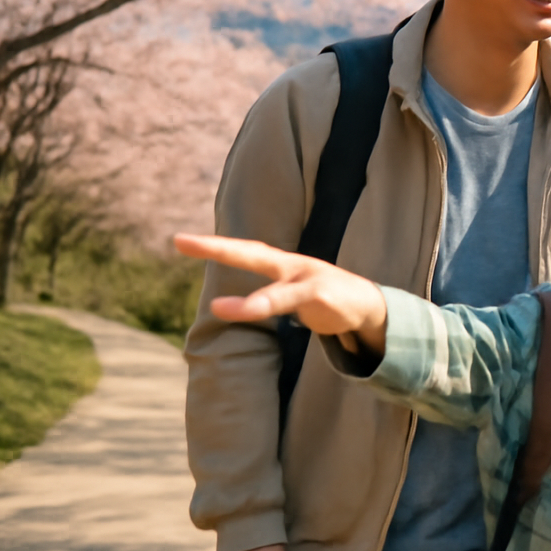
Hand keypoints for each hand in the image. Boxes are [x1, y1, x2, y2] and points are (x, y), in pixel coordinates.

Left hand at [174, 233, 387, 351]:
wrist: (370, 306)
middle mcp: (291, 266)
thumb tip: (233, 302)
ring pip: (275, 291)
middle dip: (217, 247)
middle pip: (250, 253)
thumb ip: (267, 292)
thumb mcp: (292, 292)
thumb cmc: (325, 298)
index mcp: (282, 265)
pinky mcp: (323, 297)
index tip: (180, 241)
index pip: (244, 251)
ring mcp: (308, 281)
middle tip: (181, 241)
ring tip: (216, 309)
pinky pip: (296, 305)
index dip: (213, 245)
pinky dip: (278, 307)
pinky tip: (261, 310)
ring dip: (249, 303)